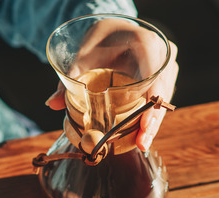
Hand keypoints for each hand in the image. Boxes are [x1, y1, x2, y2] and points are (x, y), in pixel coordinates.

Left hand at [45, 18, 178, 150]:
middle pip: (162, 91)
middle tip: (141, 143)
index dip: (152, 100)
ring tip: (141, 144)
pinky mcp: (163, 79)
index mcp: (145, 41)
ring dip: (153, 123)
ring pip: (163, 98)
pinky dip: (150, 118)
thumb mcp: (82, 55)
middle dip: (152, 120)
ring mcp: (165, 67)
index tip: (143, 123)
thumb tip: (52, 104)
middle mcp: (162, 53)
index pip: (155, 73)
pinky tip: (141, 136)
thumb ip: (68, 78)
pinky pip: (160, 99)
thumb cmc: (98, 39)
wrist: (112, 32)